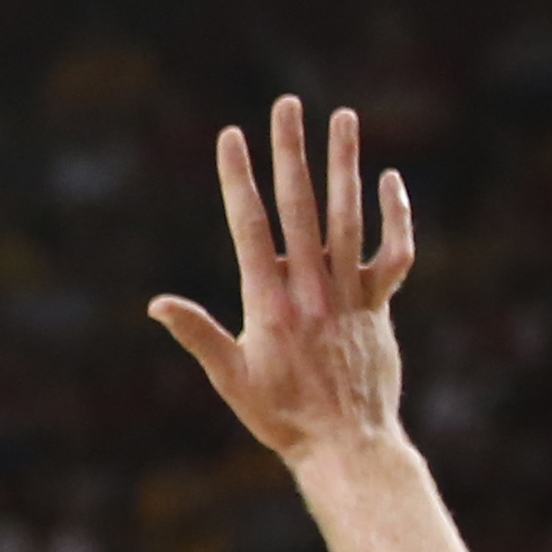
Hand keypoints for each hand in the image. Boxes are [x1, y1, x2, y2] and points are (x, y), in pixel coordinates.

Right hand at [149, 97, 413, 469]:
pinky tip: (387, 179)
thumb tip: (157, 304)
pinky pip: (393, 252)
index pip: (250, 227)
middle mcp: (311, 290)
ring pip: (347, 216)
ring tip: (342, 118)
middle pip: (300, 207)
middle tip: (286, 105)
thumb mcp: (230, 379)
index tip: (232, 136)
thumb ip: (198, 334)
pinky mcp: (379, 305)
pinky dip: (394, 215)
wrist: (346, 445)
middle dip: (290, 152)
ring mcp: (349, 294)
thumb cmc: (280, 418)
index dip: (240, 178)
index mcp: (269, 304)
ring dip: (343, 164)